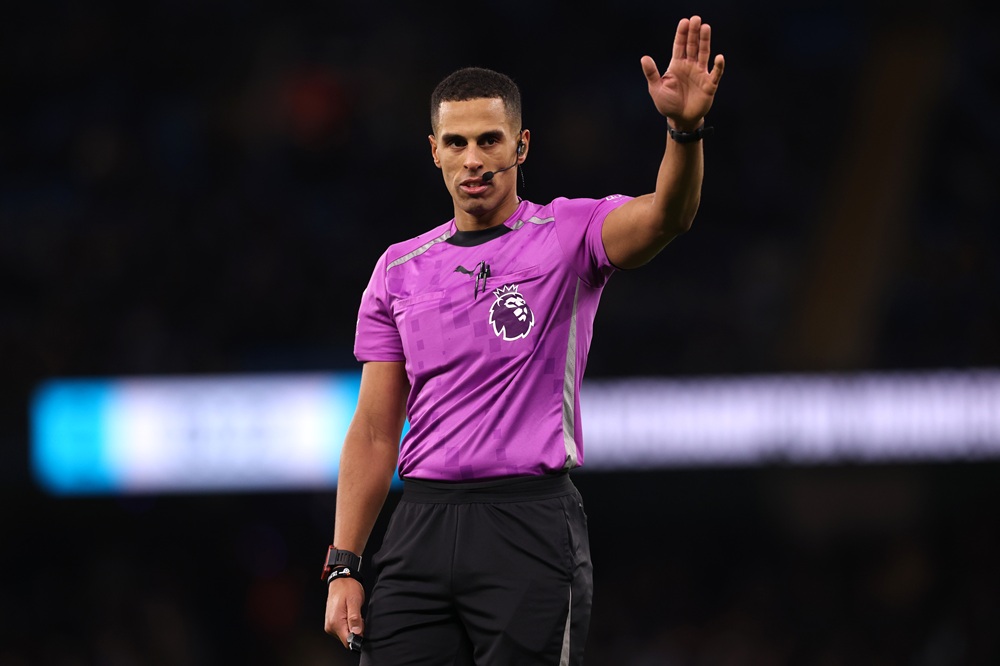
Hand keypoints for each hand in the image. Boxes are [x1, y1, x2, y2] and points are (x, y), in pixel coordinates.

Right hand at [324, 577, 365, 649]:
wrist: (340, 580)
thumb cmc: (347, 588)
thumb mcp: (354, 601)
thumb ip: (355, 618)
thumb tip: (357, 633)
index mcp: (335, 622)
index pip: (347, 641)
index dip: (358, 637)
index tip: (362, 627)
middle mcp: (330, 626)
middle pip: (347, 639)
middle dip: (356, 631)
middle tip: (358, 617)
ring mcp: (330, 625)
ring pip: (345, 635)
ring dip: (353, 627)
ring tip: (354, 614)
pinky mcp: (332, 623)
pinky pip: (343, 629)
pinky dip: (349, 624)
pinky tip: (350, 615)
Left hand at [641, 15, 724, 129]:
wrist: (680, 119)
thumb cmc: (667, 104)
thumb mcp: (656, 89)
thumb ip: (652, 73)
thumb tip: (644, 58)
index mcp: (676, 65)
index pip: (679, 46)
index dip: (681, 34)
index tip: (684, 22)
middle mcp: (689, 66)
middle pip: (692, 46)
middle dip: (693, 33)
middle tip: (696, 19)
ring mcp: (700, 74)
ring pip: (704, 54)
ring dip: (705, 41)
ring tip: (705, 27)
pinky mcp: (709, 85)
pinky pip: (715, 73)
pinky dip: (718, 66)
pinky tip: (719, 57)